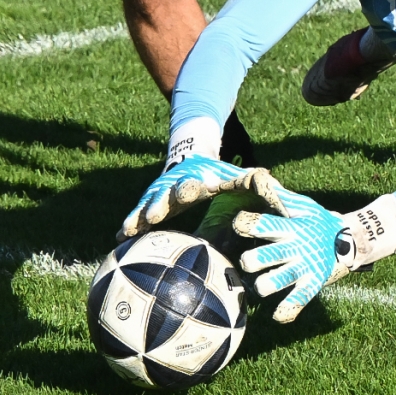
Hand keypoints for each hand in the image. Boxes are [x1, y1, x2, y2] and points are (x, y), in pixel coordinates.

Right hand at [119, 154, 272, 240]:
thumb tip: (276, 193)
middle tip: (153, 216)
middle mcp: (178, 182)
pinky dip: (131, 222)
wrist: (192, 155)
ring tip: (129, 230)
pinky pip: (139, 213)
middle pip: (168, 191)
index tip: (194, 191)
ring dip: (140, 215)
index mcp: (201, 177)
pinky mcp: (152, 201)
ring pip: (148, 202)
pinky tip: (119, 239)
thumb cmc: (223, 175)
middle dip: (161, 202)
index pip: (196, 180)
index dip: (194, 185)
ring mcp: (162, 190)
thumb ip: (256, 185)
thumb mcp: (241, 178)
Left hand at [234, 181, 351, 322]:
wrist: (350, 239)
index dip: (245, 224)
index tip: (239, 224)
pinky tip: (277, 314)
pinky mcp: (312, 284)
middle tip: (248, 261)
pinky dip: (285, 311)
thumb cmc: (317, 222)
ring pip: (275, 282)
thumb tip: (260, 177)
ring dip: (262, 285)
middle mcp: (294, 247)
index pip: (261, 224)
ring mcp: (303, 267)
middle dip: (250, 261)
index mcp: (289, 227)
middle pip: (263, 257)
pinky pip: (297, 301)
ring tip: (260, 284)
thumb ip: (280, 196)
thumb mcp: (302, 206)